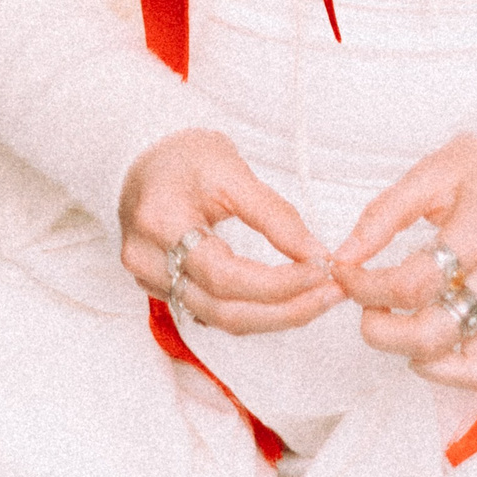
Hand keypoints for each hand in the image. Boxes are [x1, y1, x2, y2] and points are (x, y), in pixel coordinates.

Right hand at [119, 128, 343, 337]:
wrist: (143, 158)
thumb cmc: (186, 155)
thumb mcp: (231, 169)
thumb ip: (274, 215)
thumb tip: (317, 254)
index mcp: (160, 222)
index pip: (225, 275)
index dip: (279, 283)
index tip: (324, 270)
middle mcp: (146, 260)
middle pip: (223, 310)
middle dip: (285, 309)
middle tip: (333, 293)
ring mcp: (148, 280)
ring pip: (219, 320)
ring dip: (275, 316)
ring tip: (319, 298)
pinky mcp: (159, 289)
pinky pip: (212, 314)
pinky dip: (253, 311)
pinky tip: (286, 298)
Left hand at [332, 134, 476, 399]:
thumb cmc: (474, 173)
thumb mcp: (427, 174)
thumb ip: (382, 215)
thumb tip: (345, 257)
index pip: (411, 285)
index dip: (365, 287)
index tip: (345, 273)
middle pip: (436, 334)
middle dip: (384, 333)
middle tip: (367, 310)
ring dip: (431, 365)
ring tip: (406, 340)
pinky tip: (449, 358)